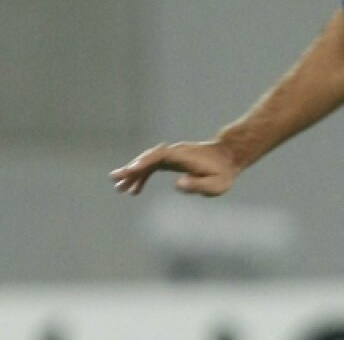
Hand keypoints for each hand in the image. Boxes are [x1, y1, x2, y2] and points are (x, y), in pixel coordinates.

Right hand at [111, 140, 241, 197]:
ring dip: (133, 173)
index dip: (145, 162)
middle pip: (149, 157)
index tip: (132, 170)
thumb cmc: (223, 173)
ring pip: (148, 162)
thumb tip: (178, 184)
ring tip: (119, 188)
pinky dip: (142, 176)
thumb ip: (197, 185)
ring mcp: (172, 156)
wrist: (228, 157)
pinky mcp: (172, 161)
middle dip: (132, 168)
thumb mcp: (216, 184)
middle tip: (115, 179)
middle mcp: (175, 152)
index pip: (160, 156)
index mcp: (183, 156)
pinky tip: (134, 190)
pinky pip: (152, 167)